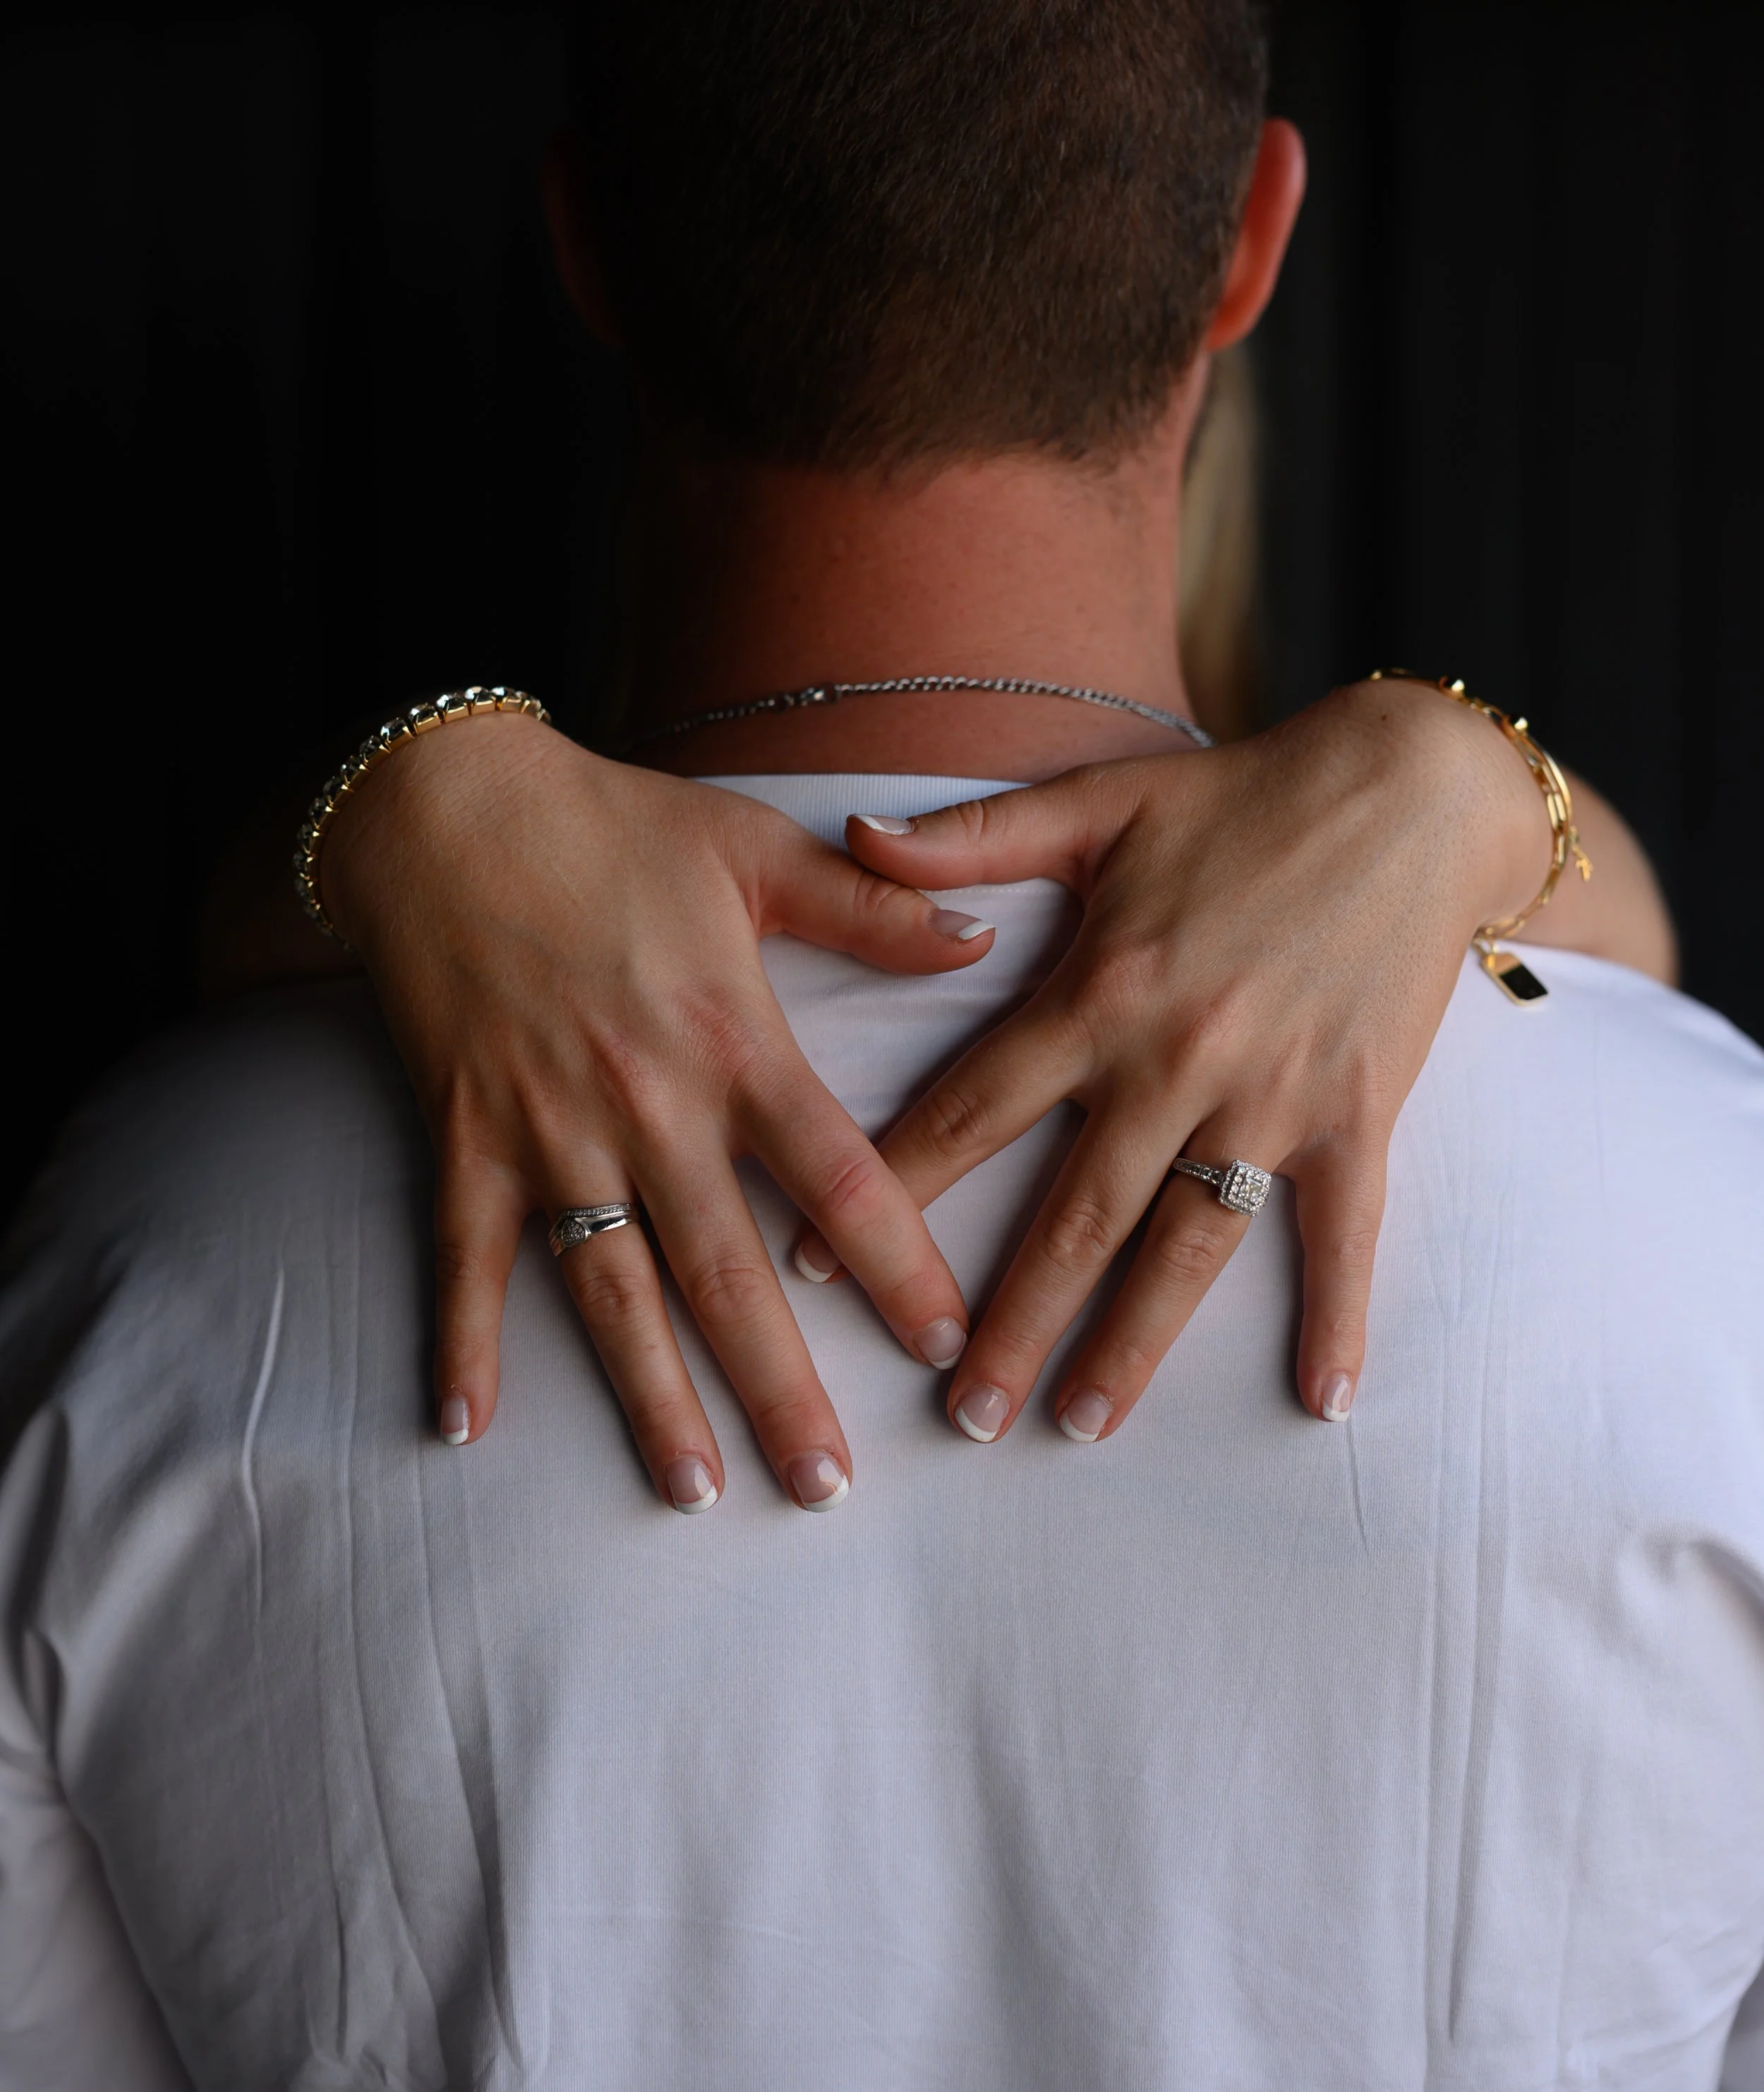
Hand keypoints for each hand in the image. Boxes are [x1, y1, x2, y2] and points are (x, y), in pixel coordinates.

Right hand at [318, 713, 995, 1509]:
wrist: (448, 806)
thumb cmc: (613, 823)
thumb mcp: (754, 848)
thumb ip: (873, 909)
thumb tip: (984, 938)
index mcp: (732, 1038)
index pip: (838, 1175)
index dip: (898, 1264)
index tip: (948, 1343)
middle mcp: (647, 1103)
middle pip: (729, 1272)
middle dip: (782, 1388)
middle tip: (830, 1489)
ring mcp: (550, 1129)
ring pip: (611, 1289)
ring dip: (652, 1396)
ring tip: (694, 1492)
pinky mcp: (466, 1135)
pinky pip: (466, 1255)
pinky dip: (458, 1339)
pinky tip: (461, 1427)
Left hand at [835, 677, 1646, 1445]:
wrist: (1411, 790)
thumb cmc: (1242, 796)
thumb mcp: (1097, 802)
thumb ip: (971, 839)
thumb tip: (855, 836)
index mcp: (1100, 991)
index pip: (973, 1109)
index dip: (891, 1187)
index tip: (818, 1261)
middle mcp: (1176, 1060)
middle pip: (1074, 1217)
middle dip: (1010, 1323)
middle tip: (959, 1416)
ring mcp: (1271, 1098)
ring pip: (1187, 1248)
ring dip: (1133, 1345)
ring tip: (1080, 1424)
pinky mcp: (1357, 1114)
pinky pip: (1344, 1235)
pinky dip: (1339, 1319)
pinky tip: (1321, 1403)